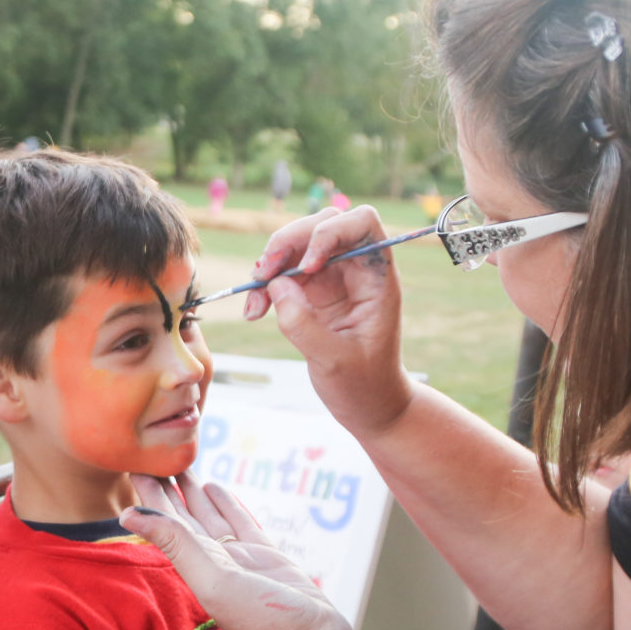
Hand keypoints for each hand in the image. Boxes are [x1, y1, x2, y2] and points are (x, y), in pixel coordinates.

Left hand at [119, 475, 361, 629]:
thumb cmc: (266, 627)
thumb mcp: (215, 582)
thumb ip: (177, 544)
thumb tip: (128, 514)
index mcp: (196, 567)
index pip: (166, 523)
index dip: (150, 497)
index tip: (133, 467)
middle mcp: (214, 562)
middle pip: (184, 516)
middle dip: (167, 488)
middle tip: (151, 455)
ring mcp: (241, 560)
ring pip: (210, 516)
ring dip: (193, 492)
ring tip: (179, 465)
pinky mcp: (268, 559)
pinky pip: (241, 524)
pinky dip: (227, 505)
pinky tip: (215, 487)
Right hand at [244, 206, 412, 436]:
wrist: (368, 406)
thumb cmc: (364, 386)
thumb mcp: (335, 362)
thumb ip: (304, 325)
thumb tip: (276, 285)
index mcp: (377, 277)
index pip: (361, 223)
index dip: (331, 232)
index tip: (308, 266)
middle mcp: (356, 269)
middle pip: (322, 225)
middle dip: (288, 242)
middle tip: (263, 274)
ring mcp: (332, 278)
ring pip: (297, 245)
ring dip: (270, 263)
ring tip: (254, 300)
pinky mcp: (312, 292)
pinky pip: (282, 273)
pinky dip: (264, 286)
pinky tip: (253, 311)